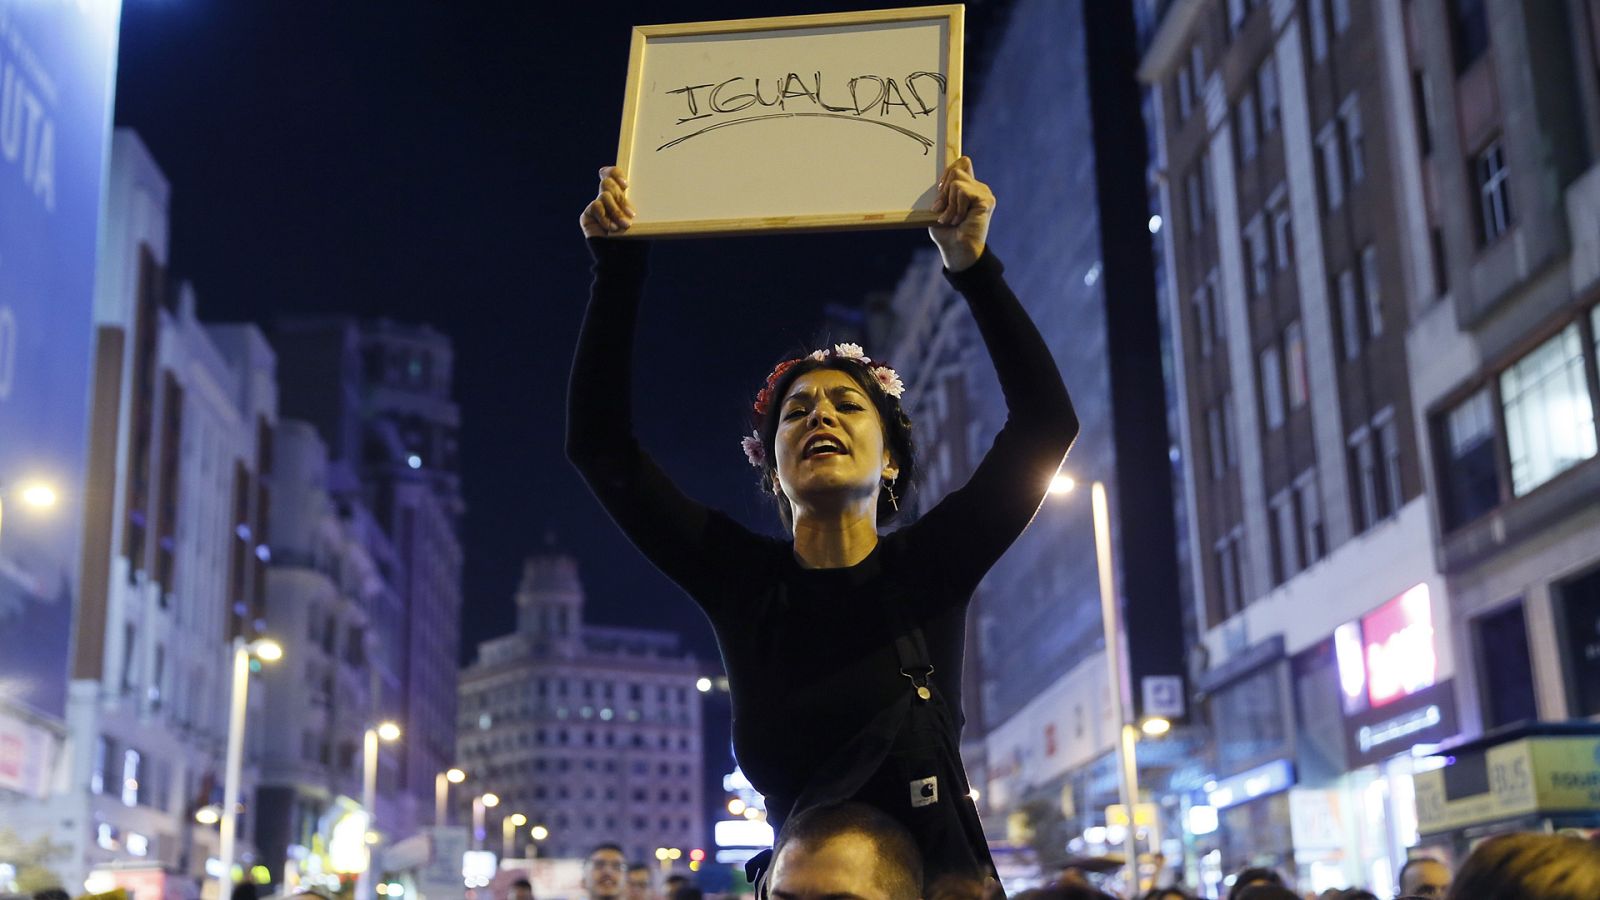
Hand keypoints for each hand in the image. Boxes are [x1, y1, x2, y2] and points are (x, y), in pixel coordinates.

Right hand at [579, 165, 635, 237]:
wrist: (623, 262)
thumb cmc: (637, 242)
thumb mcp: (641, 221)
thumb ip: (636, 204)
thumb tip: (639, 189)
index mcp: (620, 196)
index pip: (612, 174)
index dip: (615, 173)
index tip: (626, 185)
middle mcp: (607, 199)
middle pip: (607, 183)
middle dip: (620, 198)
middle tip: (631, 214)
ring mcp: (596, 207)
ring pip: (603, 195)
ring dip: (616, 211)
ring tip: (625, 226)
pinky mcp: (587, 217)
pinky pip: (595, 207)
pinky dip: (605, 218)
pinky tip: (611, 229)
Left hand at [928, 156, 993, 270]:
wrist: (956, 250)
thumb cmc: (946, 232)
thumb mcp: (938, 208)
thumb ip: (941, 191)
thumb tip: (940, 180)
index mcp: (967, 187)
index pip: (962, 162)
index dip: (948, 170)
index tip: (939, 190)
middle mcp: (977, 187)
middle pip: (957, 169)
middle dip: (943, 191)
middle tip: (940, 210)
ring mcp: (984, 193)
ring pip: (957, 182)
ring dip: (949, 203)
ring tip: (950, 219)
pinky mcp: (986, 200)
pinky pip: (963, 192)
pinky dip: (956, 207)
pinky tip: (959, 220)